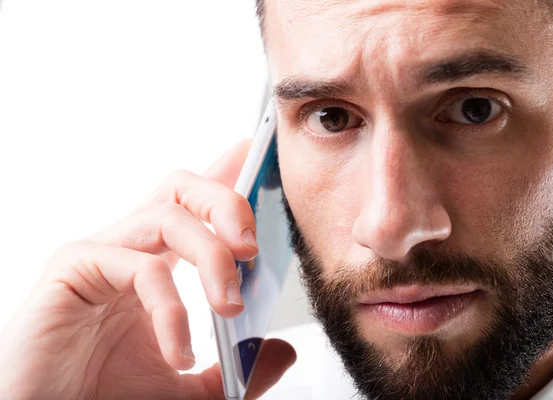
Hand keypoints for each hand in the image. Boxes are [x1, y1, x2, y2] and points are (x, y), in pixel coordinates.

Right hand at [0, 140, 295, 399]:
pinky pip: (141, 269)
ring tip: (230, 306)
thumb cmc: (102, 398)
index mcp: (154, 262)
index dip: (223, 175)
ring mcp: (101, 254)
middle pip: (182, 189)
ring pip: (167, 217)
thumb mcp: (187, 388)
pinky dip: (170, 308)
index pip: (193, 205)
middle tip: (253, 247)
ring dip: (212, 256)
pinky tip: (179, 350)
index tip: (253, 156)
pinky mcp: (74, 269)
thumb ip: (235, 369)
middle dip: (227, 202)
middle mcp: (128, 248)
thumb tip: (283, 351)